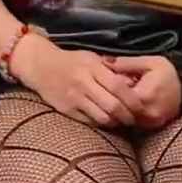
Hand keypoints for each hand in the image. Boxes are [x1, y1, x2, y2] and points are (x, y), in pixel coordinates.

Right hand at [8, 36, 148, 128]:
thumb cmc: (70, 61)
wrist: (40, 66)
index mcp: (92, 68)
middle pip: (112, 105)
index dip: (133, 99)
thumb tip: (133, 83)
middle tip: (136, 119)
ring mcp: (74, 98)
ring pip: (102, 117)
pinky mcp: (66, 110)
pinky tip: (107, 122)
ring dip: (116, 122)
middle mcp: (83, 84)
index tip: (142, 106)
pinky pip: (89, 121)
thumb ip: (111, 70)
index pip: (118, 87)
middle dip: (128, 115)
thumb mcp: (91, 58)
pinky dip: (101, 124)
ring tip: (123, 122)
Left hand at [104, 56, 180, 129]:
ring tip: (112, 97)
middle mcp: (147, 113)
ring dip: (117, 109)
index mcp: (145, 96)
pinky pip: (131, 122)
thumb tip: (104, 61)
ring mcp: (150, 122)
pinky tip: (122, 105)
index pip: (118, 95)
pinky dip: (125, 115)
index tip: (104, 80)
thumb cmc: (168, 72)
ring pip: (123, 119)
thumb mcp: (149, 61)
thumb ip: (126, 63)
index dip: (108, 88)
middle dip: (111, 100)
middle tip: (104, 90)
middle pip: (118, 109)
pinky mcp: (151, 127)